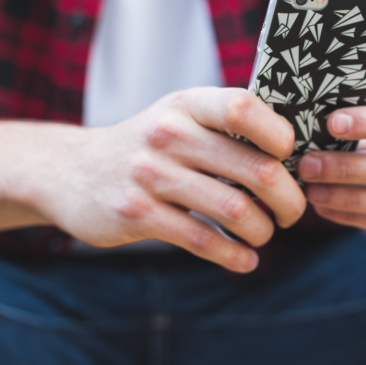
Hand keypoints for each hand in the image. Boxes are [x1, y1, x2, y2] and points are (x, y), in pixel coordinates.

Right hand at [37, 87, 306, 271]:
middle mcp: (168, 134)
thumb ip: (227, 126)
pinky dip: (234, 255)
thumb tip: (297, 155)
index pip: (244, 107)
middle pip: (257, 169)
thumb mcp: (179, 117)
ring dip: (263, 231)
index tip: (289, 158)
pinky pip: (203, 240)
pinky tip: (245, 260)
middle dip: (289, 200)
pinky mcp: (136, 214)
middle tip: (292, 213)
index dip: (280, 135)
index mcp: (187, 105)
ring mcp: (149, 174)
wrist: (68, 171)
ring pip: (235, 210)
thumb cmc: (148, 145)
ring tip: (265, 234)